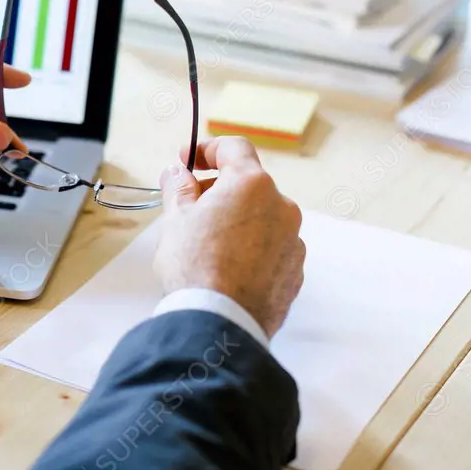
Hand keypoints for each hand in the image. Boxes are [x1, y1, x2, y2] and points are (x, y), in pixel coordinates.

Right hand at [153, 137, 305, 338]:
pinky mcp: (295, 270)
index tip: (186, 160)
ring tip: (207, 243)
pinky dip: (251, 247)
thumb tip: (177, 172)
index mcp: (251, 184)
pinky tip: (227, 266)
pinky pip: (272, 247)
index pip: (234, 147)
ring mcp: (293, 239)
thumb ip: (178, 187)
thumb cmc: (195, 266)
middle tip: (189, 207)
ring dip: (237, 220)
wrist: (220, 322)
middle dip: (218, 189)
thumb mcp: (175, 219)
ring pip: (262, 217)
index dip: (207, 149)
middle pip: (248, 184)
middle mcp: (281, 206)